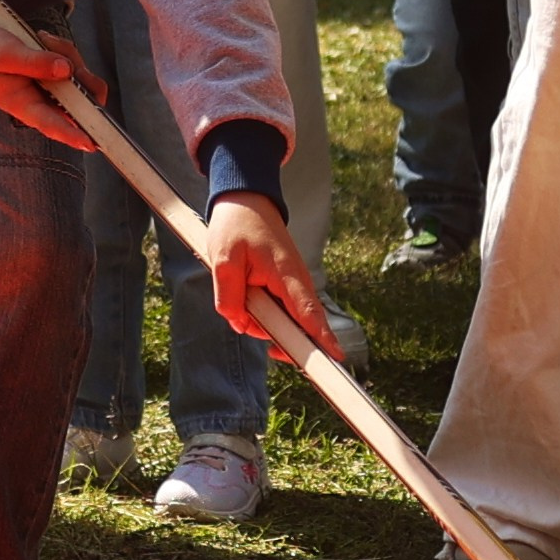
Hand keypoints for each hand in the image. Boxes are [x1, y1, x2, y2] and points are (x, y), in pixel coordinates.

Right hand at [0, 27, 103, 149]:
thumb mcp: (5, 54)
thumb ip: (34, 63)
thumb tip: (67, 71)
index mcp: (25, 106)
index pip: (54, 125)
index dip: (75, 135)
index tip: (92, 143)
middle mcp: (43, 103)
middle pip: (81, 100)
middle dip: (78, 71)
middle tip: (49, 44)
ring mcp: (51, 92)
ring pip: (81, 80)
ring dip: (68, 55)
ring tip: (41, 39)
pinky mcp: (54, 79)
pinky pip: (73, 68)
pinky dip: (65, 52)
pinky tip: (44, 40)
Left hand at [205, 193, 340, 361]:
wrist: (246, 200)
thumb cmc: (237, 224)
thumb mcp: (223, 259)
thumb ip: (229, 296)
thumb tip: (239, 324)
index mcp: (286, 274)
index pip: (308, 313)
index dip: (321, 338)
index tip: (336, 359)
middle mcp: (297, 282)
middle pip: (301, 326)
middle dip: (280, 338)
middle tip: (254, 328)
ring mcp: (293, 285)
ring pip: (287, 320)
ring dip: (264, 322)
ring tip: (240, 295)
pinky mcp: (286, 286)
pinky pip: (281, 310)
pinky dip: (266, 314)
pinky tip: (248, 301)